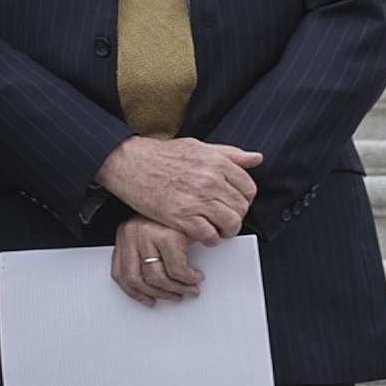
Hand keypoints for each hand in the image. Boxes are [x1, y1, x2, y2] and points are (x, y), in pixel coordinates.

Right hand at [94, 133, 258, 235]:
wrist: (129, 163)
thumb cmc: (161, 156)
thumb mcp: (198, 146)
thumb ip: (230, 153)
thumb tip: (256, 159)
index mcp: (216, 162)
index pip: (248, 188)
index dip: (243, 199)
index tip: (234, 203)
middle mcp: (210, 180)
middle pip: (241, 208)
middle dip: (235, 216)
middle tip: (224, 218)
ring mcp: (197, 199)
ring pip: (230, 224)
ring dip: (226, 231)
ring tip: (216, 228)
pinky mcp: (182, 216)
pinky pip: (209, 236)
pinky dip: (210, 239)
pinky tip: (202, 234)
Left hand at [110, 214, 213, 307]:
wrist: (193, 194)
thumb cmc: (176, 213)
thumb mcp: (154, 233)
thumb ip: (146, 253)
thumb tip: (150, 286)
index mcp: (126, 234)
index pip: (120, 273)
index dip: (135, 292)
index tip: (148, 299)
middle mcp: (133, 233)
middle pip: (137, 280)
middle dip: (159, 294)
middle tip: (175, 296)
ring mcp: (148, 234)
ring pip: (158, 278)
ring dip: (177, 290)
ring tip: (190, 288)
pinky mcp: (167, 235)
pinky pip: (178, 270)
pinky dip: (189, 279)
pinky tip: (196, 276)